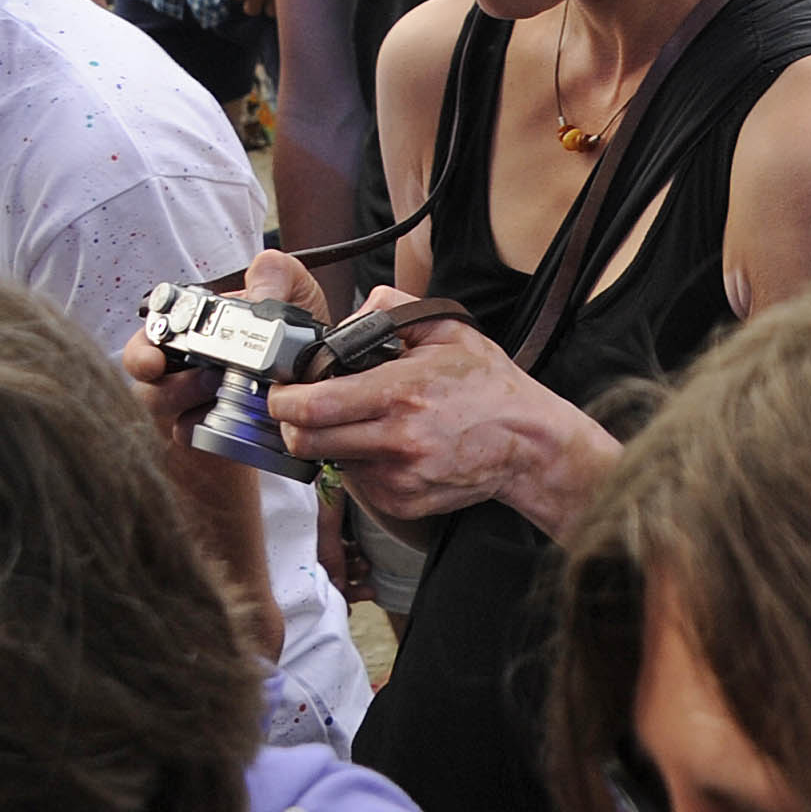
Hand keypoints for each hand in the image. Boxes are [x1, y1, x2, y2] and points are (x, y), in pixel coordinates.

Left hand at [263, 287, 606, 531]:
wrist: (528, 443)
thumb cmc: (490, 386)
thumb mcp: (451, 330)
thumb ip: (395, 309)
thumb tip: (348, 317)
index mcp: (402, 393)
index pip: (314, 406)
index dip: (284, 400)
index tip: (281, 392)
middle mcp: (396, 440)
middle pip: (307, 441)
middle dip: (293, 425)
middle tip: (301, 410)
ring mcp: (397, 478)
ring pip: (331, 461)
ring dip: (332, 441)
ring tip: (363, 423)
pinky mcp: (400, 502)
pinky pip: (359, 482)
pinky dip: (362, 463)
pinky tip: (390, 447)